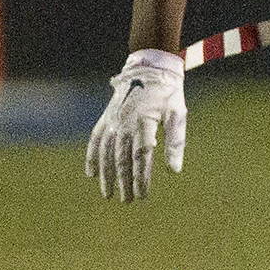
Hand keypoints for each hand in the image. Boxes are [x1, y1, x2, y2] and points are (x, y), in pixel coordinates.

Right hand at [85, 49, 186, 201]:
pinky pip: (95, 140)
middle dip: (124, 182)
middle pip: (121, 159)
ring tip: (108, 194)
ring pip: (105, 153)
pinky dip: (91, 157)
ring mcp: (112, 120)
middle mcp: (124, 123)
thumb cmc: (168, 94)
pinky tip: (91, 174)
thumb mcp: (178, 115)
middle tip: (128, 201)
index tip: (142, 196)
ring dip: (106, 175)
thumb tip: (174, 171)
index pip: (142, 158)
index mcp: (145, 123)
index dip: (141, 178)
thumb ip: (176, 143)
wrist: (149, 69)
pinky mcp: (105, 118)